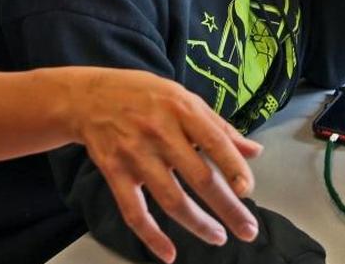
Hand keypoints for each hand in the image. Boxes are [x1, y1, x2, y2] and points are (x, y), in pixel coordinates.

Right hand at [72, 71, 263, 262]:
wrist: (89, 97)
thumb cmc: (144, 95)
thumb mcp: (184, 98)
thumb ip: (220, 127)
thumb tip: (254, 152)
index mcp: (182, 110)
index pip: (214, 142)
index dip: (233, 167)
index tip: (248, 190)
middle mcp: (160, 133)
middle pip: (199, 177)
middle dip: (227, 207)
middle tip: (248, 230)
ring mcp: (136, 155)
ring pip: (171, 199)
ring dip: (197, 223)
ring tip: (218, 237)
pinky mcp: (115, 173)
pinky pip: (134, 211)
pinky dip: (151, 235)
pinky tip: (169, 253)